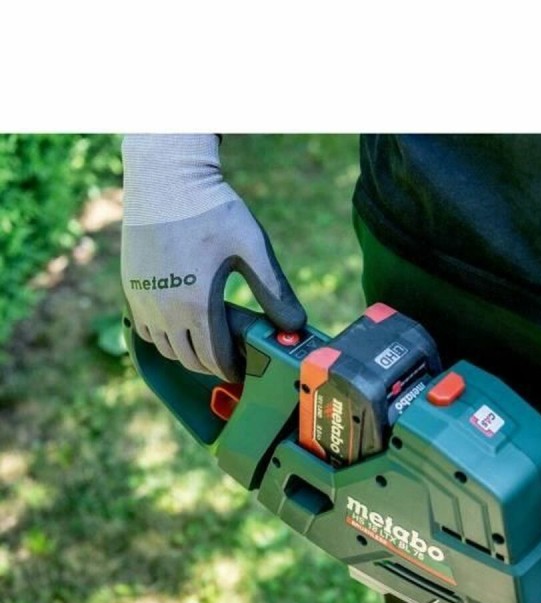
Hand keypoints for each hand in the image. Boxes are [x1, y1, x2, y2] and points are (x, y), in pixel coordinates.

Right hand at [121, 134, 305, 381]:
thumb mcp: (253, 248)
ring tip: (210, 343)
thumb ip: (275, 291)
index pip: (215, 359)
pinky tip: (183, 324)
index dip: (232, 370)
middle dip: (213, 365)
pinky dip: (164, 337)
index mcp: (196, 305)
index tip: (245, 370)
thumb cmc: (213, 210)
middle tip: (232, 359)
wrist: (166, 178)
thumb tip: (295, 327)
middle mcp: (165, 310)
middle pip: (190, 359)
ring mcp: (143, 300)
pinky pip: (145, 330)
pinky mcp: (130, 287)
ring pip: (166, 349)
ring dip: (188, 353)